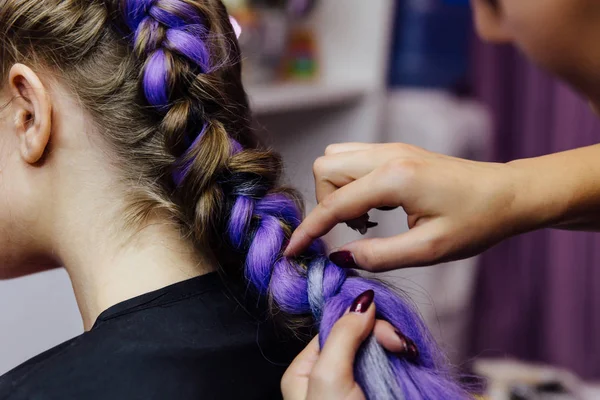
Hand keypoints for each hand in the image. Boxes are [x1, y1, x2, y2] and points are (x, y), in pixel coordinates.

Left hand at [281, 293, 412, 399]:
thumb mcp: (329, 376)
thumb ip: (343, 334)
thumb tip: (363, 298)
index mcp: (305, 369)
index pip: (336, 325)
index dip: (361, 318)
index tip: (384, 320)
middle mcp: (329, 374)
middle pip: (360, 336)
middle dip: (383, 335)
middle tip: (401, 347)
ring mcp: (355, 385)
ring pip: (379, 351)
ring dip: (397, 348)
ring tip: (409, 356)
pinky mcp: (378, 392)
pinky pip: (392, 369)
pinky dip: (404, 363)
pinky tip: (412, 361)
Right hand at [284, 143, 531, 270]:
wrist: (508, 193)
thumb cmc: (477, 222)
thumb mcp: (430, 249)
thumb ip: (380, 255)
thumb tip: (339, 258)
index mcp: (394, 178)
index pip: (334, 204)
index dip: (309, 230)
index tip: (292, 252)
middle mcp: (387, 155)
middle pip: (325, 168)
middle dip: (325, 203)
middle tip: (353, 230)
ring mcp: (391, 148)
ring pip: (336, 159)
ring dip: (336, 191)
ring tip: (365, 219)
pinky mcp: (396, 151)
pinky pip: (353, 159)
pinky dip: (350, 183)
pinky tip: (375, 207)